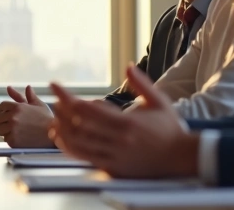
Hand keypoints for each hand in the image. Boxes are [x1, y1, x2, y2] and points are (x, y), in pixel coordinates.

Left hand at [0, 85, 54, 147]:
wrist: (54, 136)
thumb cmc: (47, 120)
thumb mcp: (38, 104)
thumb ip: (24, 96)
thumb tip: (15, 87)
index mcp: (17, 106)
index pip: (1, 106)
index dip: (6, 110)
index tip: (13, 115)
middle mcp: (13, 117)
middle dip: (4, 121)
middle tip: (15, 125)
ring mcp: (12, 129)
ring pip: (0, 130)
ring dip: (7, 131)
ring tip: (19, 132)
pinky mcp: (13, 141)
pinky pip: (5, 139)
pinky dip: (11, 140)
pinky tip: (21, 138)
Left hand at [48, 66, 198, 178]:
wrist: (181, 157)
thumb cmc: (169, 128)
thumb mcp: (158, 101)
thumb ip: (141, 84)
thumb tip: (128, 66)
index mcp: (128, 122)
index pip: (89, 109)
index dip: (68, 97)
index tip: (55, 86)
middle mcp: (119, 140)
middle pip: (80, 125)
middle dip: (62, 112)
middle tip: (53, 102)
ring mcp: (116, 155)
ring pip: (80, 143)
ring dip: (63, 131)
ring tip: (53, 119)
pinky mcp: (114, 167)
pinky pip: (86, 158)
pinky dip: (70, 148)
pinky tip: (62, 140)